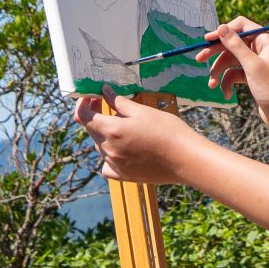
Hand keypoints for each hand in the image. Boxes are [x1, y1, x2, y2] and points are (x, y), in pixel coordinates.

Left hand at [73, 93, 203, 183]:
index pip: (83, 116)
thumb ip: (119, 102)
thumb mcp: (142, 111)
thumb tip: (105, 91)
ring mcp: (115, 164)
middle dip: (96, 115)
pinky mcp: (124, 176)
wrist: (184, 158)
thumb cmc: (167, 130)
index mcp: (111, 130)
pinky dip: (109, 156)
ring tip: (126, 126)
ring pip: (100, 146)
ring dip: (105, 134)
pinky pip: (107, 165)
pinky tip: (122, 149)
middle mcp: (108, 149)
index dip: (84, 103)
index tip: (93, 96)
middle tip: (110, 105)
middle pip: (91, 130)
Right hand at [196, 16, 268, 109]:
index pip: (241, 26)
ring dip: (220, 72)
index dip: (224, 31)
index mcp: (265, 41)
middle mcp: (260, 49)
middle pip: (233, 44)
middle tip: (199, 59)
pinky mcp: (253, 77)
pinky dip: (228, 83)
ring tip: (212, 84)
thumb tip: (222, 27)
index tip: (207, 40)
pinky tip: (226, 95)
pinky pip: (235, 74)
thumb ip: (236, 46)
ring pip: (231, 61)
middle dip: (216, 53)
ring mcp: (256, 63)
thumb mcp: (252, 66)